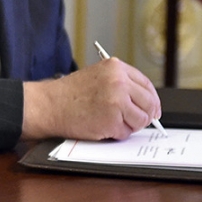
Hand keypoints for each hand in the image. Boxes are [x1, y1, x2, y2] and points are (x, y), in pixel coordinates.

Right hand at [21, 57, 161, 140]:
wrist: (49, 105)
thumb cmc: (68, 93)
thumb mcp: (97, 75)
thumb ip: (120, 82)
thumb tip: (144, 101)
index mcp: (116, 68)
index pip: (146, 85)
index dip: (151, 100)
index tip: (152, 109)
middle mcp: (119, 82)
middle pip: (149, 103)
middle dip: (144, 115)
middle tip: (136, 120)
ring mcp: (117, 102)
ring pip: (140, 120)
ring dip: (129, 125)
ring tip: (111, 121)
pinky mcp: (112, 121)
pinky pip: (125, 133)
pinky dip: (116, 134)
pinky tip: (102, 126)